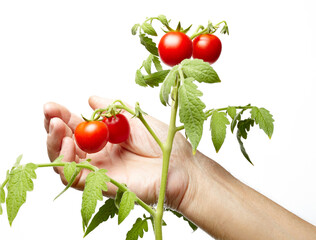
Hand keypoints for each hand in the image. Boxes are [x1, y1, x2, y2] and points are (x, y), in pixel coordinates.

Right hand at [44, 96, 192, 208]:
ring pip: (64, 162)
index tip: (52, 106)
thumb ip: (110, 109)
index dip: (62, 117)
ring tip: (57, 126)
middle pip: (66, 145)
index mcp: (104, 139)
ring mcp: (98, 170)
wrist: (179, 163)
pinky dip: (66, 162)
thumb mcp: (133, 117)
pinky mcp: (101, 185)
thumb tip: (90, 98)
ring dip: (55, 143)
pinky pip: (74, 177)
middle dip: (53, 127)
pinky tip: (70, 144)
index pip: (76, 128)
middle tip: (50, 112)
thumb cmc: (162, 141)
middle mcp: (98, 155)